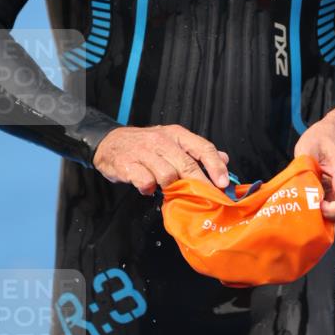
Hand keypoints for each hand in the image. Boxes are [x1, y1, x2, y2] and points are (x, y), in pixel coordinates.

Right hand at [93, 125, 229, 195]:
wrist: (110, 142)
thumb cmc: (145, 145)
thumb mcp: (173, 142)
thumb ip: (198, 152)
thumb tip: (224, 159)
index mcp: (177, 135)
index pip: (202, 148)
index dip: (215, 166)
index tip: (223, 183)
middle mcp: (162, 141)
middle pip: (187, 164)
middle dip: (200, 184)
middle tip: (207, 199)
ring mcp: (144, 152)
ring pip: (167, 175)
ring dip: (170, 187)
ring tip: (166, 189)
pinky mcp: (128, 164)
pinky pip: (145, 182)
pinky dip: (149, 189)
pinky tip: (147, 188)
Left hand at [293, 105, 334, 238]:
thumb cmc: (329, 136)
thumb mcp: (310, 145)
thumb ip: (302, 167)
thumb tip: (293, 190)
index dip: (328, 213)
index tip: (313, 203)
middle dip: (328, 231)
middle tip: (308, 221)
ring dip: (326, 227)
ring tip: (307, 217)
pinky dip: (325, 221)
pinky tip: (309, 211)